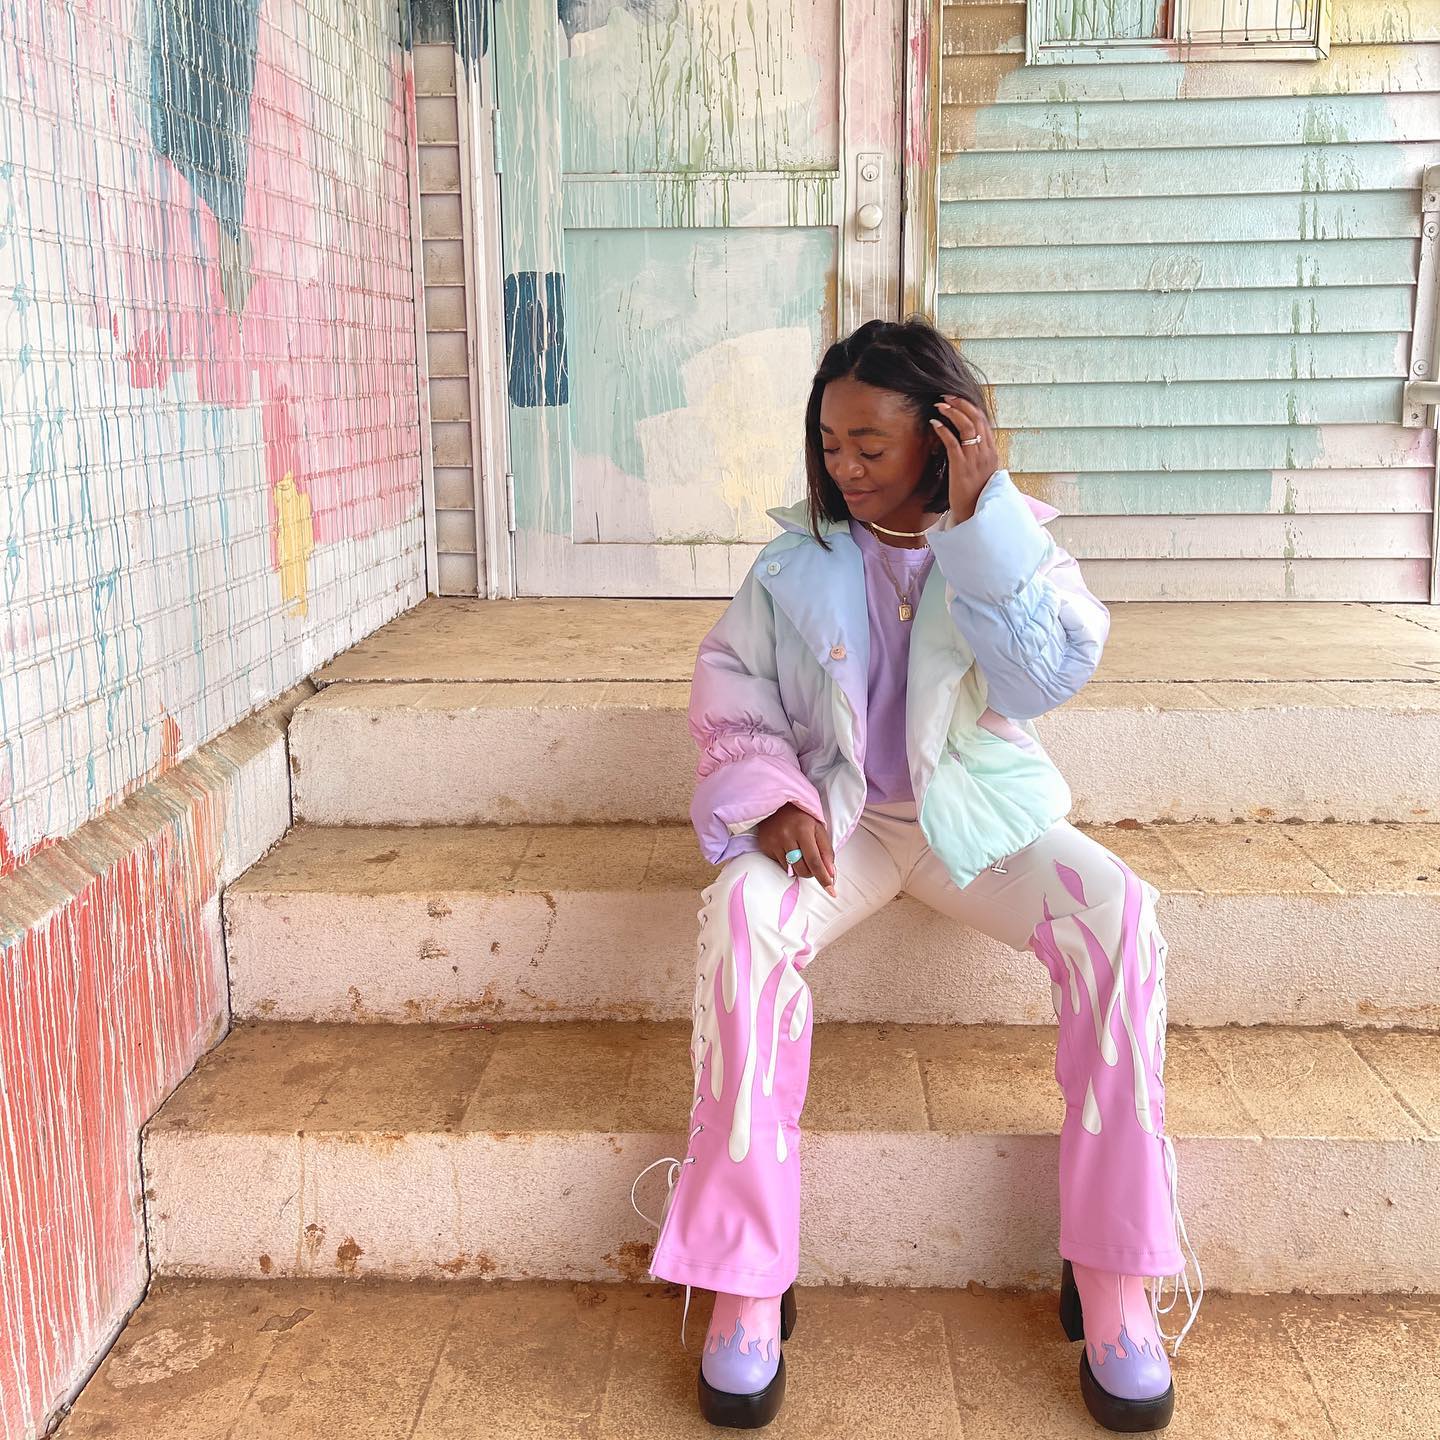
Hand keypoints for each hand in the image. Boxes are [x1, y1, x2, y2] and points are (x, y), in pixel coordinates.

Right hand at [755, 803, 836, 896]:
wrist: (778, 805)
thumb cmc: (802, 818)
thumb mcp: (818, 829)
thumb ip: (826, 851)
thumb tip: (831, 874)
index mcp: (803, 830)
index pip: (815, 861)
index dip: (823, 878)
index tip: (831, 891)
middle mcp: (786, 836)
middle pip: (802, 869)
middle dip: (811, 872)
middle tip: (812, 862)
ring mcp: (773, 842)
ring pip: (791, 870)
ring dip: (799, 867)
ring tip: (799, 852)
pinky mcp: (765, 846)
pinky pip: (780, 865)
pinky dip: (787, 862)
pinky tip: (787, 849)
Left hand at [930, 395, 998, 523]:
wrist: (974, 512)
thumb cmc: (975, 491)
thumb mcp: (981, 469)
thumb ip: (977, 452)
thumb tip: (967, 438)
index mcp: (991, 451)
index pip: (983, 421)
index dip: (970, 407)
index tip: (956, 399)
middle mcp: (985, 452)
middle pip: (976, 419)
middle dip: (960, 404)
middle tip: (946, 396)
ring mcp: (974, 459)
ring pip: (967, 427)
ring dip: (952, 412)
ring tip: (940, 405)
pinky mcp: (962, 467)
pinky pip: (953, 443)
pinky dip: (944, 430)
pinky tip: (935, 424)